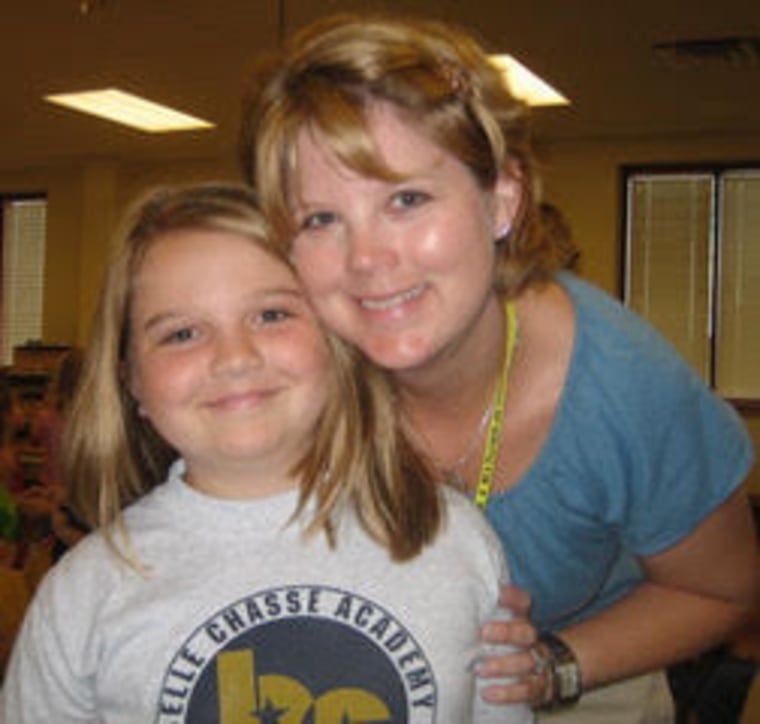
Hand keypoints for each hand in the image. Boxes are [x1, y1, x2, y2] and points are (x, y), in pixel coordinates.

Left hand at [476, 584, 550, 706]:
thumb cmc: (506, 642)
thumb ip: (480, 613)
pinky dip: (508, 693)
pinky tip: (488, 693)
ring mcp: (538, 663)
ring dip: (503, 665)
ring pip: (527, 662)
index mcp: (522, 620)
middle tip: (484, 633)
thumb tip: (448, 595)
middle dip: (506, 632)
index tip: (498, 594)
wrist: (542, 670)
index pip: (523, 603)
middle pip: (527, 632)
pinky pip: (528, 691)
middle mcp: (533, 639)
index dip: (513, 597)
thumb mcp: (498, 624)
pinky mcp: (540, 687)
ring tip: (480, 669)